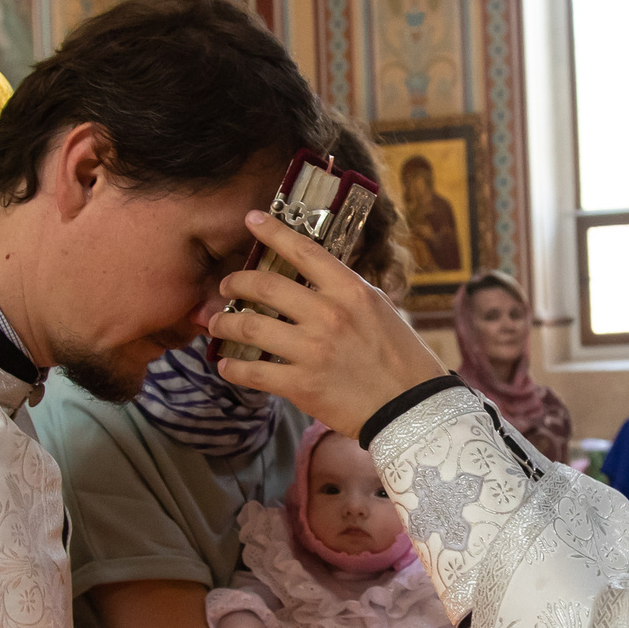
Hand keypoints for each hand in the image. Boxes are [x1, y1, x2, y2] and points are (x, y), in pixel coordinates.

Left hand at [210, 212, 447, 435]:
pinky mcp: (302, 385)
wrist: (412, 407)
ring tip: (216, 323)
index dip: (273, 232)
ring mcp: (313, 350)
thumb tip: (316, 279)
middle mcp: (328, 315)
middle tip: (226, 285)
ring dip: (225, 322)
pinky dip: (234, 367)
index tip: (251, 219)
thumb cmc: (402, 358)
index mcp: (351, 291)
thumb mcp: (380, 309)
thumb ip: (346, 292)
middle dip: (236, 281)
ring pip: (250, 325)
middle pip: (265, 285)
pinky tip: (227, 365)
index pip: (304, 250)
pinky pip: (254, 372)